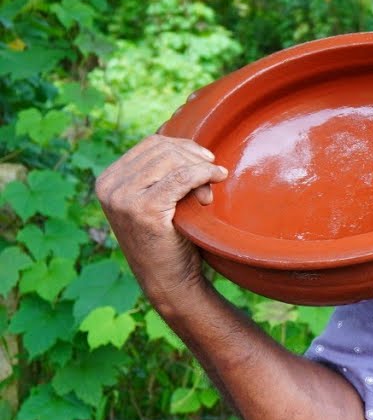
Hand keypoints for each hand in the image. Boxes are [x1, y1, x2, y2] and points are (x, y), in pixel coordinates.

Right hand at [95, 135, 228, 303]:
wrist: (169, 280)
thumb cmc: (170, 238)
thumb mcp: (159, 198)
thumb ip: (162, 171)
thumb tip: (189, 139)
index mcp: (108, 180)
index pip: (152, 143)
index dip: (185, 148)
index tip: (205, 164)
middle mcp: (108, 186)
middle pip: (163, 148)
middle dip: (194, 159)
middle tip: (211, 181)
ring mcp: (121, 198)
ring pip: (172, 160)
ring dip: (199, 170)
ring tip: (208, 193)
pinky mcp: (142, 210)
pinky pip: (181, 178)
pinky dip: (203, 174)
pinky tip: (217, 179)